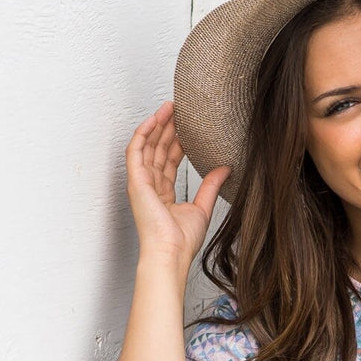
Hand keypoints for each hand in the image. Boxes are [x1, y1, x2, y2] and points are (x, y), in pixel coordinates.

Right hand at [125, 101, 230, 276]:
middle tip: (180, 109)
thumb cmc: (182, 240)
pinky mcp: (135, 181)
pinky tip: (154, 119)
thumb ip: (211, 185)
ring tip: (169, 107)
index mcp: (163, 193)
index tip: (189, 127)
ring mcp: (141, 183)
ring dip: (157, 125)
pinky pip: (135, 150)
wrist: (171, 252)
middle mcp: (150, 186)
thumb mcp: (202, 207)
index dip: (178, 142)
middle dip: (168, 128)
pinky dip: (143, 133)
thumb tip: (226, 167)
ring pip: (147, 146)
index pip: (169, 161)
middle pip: (158, 150)